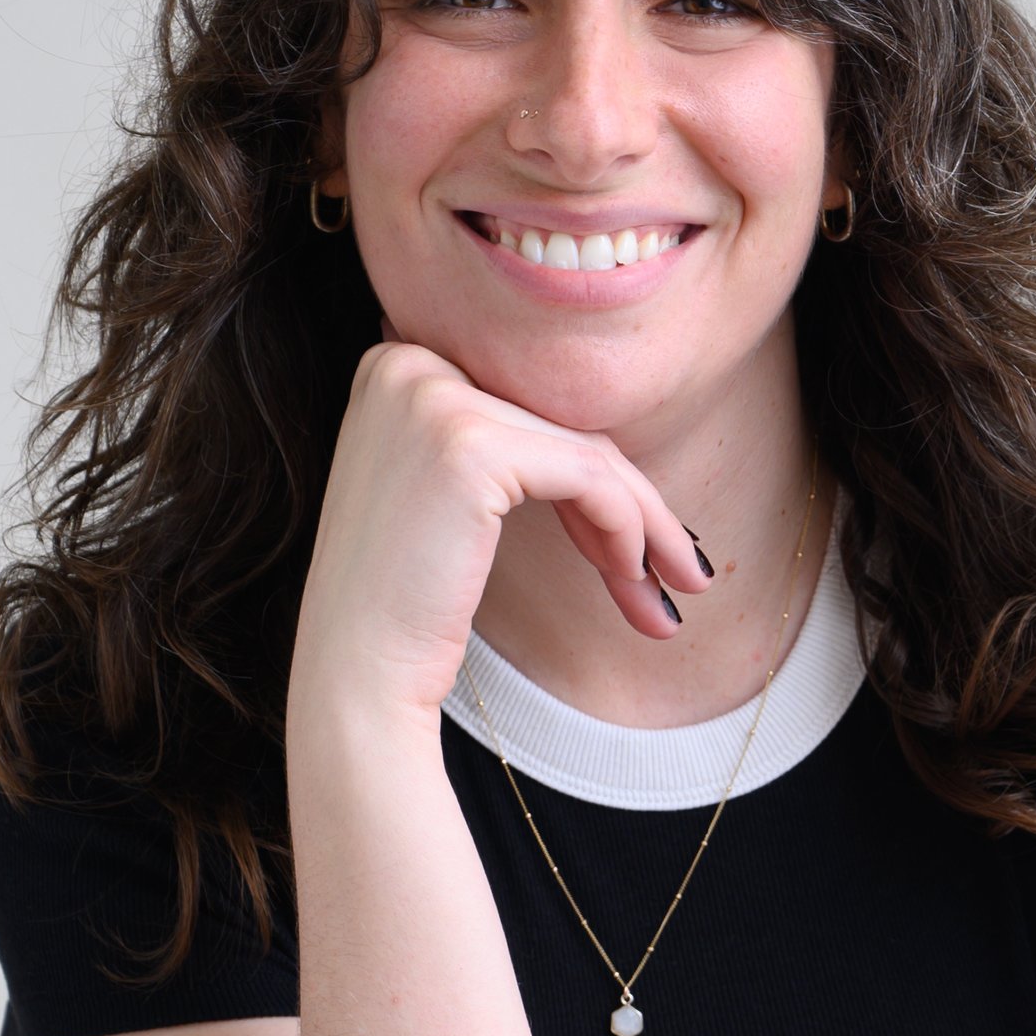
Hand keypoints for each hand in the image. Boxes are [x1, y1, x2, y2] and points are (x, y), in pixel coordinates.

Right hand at [288, 339, 708, 726]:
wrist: (355, 672)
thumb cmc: (403, 605)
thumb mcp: (448, 500)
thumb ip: (504, 450)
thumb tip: (605, 452)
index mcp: (395, 365)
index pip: (527, 411)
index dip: (592, 480)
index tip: (638, 547)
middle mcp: (404, 362)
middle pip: (560, 426)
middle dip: (630, 507)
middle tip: (680, 572)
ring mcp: (433, 397)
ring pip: (586, 451)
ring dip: (643, 527)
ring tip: (667, 598)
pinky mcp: (470, 443)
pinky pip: (588, 476)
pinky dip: (627, 529)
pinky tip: (634, 578)